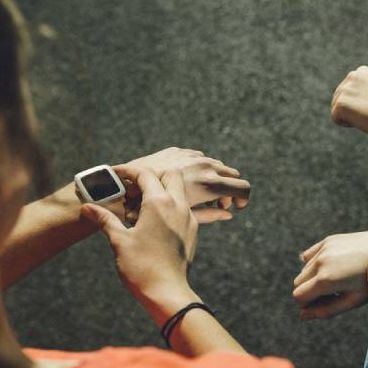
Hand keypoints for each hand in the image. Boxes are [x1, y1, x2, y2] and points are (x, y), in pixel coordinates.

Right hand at [82, 165, 199, 303]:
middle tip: (132, 187)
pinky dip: (169, 204)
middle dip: (151, 175)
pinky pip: (183, 207)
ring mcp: (188, 218)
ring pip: (179, 190)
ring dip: (161, 189)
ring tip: (140, 203)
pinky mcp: (192, 231)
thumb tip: (87, 207)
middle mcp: (178, 206)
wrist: (167, 293)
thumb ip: (105, 219)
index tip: (114, 174)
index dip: (128, 171)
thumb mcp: (119, 241)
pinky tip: (153, 219)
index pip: (145, 174)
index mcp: (159, 204)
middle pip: (169, 174)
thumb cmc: (141, 268)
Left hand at [125, 147, 250, 222]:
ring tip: (200, 195)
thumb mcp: (183, 216)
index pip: (242, 188)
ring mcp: (192, 156)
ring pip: (216, 165)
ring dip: (215, 179)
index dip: (244, 199)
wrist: (124, 185)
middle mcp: (204, 166)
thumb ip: (210, 215)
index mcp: (208, 184)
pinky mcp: (179, 150)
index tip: (237, 206)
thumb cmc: (153, 209)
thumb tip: (229, 214)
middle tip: (217, 204)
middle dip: (229, 190)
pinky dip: (200, 169)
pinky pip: (199, 158)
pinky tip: (186, 181)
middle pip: (233, 175)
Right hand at [293, 227, 367, 318]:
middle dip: (309, 292)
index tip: (324, 305)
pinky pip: (309, 256)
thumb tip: (302, 316)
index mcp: (325, 279)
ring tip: (337, 282)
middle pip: (298, 283)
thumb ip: (325, 310)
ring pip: (303, 269)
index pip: (298, 296)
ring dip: (313, 278)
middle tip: (332, 296)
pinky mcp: (328, 240)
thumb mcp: (352, 300)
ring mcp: (324, 248)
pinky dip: (315, 264)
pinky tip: (334, 269)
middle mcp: (320, 261)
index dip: (308, 305)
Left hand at [331, 66, 367, 136]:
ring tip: (364, 116)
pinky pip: (335, 117)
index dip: (358, 98)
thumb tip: (359, 96)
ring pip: (336, 105)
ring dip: (348, 113)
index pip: (350, 86)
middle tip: (367, 112)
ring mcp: (345, 89)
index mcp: (362, 71)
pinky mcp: (341, 103)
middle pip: (341, 95)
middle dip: (350, 105)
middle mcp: (352, 76)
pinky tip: (360, 121)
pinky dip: (345, 122)